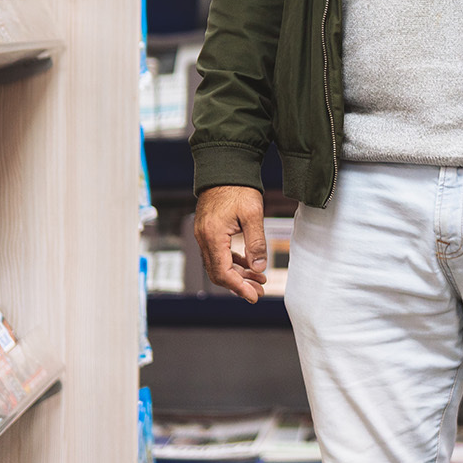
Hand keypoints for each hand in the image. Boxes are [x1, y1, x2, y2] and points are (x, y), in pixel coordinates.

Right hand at [196, 185, 267, 302]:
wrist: (224, 167)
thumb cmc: (238, 187)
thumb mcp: (253, 214)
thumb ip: (256, 243)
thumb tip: (259, 268)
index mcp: (213, 236)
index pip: (223, 272)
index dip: (239, 288)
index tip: (254, 296)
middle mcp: (203, 238)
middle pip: (218, 273)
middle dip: (239, 285)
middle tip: (259, 291)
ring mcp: (203, 234)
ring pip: (218, 264)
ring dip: (237, 275)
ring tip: (258, 280)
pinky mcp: (208, 230)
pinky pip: (218, 254)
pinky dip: (232, 263)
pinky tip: (248, 266)